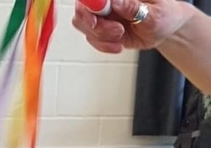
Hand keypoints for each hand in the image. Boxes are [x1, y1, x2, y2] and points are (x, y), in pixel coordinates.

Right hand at [72, 0, 186, 51]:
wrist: (164, 29)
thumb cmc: (163, 15)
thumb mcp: (154, 13)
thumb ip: (133, 7)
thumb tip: (115, 1)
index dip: (89, 3)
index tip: (99, 14)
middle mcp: (107, 0)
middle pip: (81, 8)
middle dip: (94, 24)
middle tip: (116, 31)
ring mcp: (102, 14)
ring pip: (82, 24)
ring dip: (100, 36)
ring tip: (120, 37)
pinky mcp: (100, 29)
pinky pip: (91, 39)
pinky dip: (103, 46)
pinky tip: (118, 45)